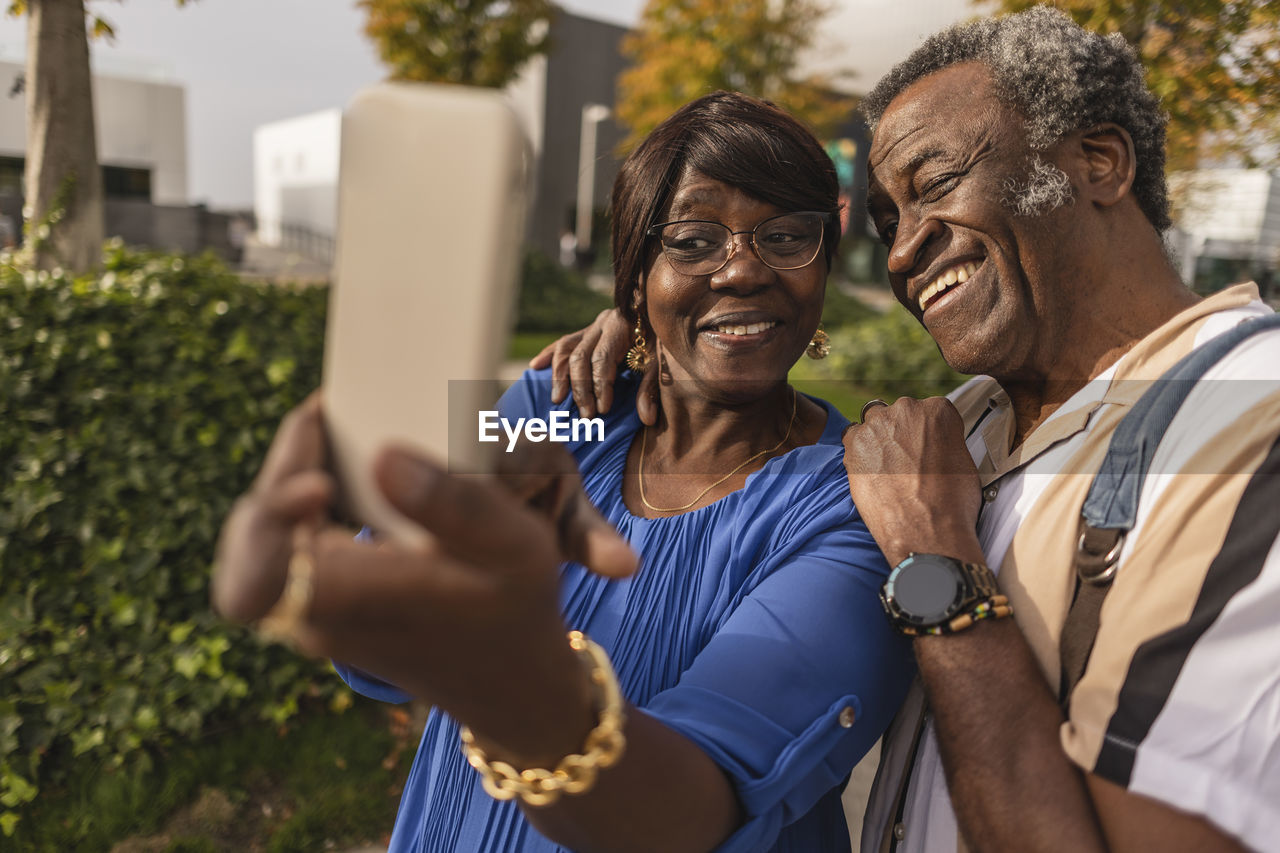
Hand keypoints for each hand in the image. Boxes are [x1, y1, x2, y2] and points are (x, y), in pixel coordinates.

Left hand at [212, 395, 637, 764]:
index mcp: (356, 605)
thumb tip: (382, 458)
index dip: (269, 512)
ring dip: (284, 479)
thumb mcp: (515, 547)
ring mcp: (312, 614)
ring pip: (258, 536)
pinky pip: (280, 543)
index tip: (320, 479)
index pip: (258, 573)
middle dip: (281, 467)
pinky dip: (296, 499)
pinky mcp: (320, 602)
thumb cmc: (516, 609)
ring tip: (331, 429)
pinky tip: (337, 468)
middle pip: (251, 536)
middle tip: (325, 419)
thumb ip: (455, 503)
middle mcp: (318, 616)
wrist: (508, 682)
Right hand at [530, 308, 660, 424]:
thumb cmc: (663, 338)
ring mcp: (592, 325)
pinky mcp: (587, 330)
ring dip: (559, 376)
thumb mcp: (662, 360)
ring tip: (557, 399)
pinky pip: (563, 341)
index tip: (602, 409)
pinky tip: (536, 367)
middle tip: (585, 415)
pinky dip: (549, 354)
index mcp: (621, 327)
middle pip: (580, 356)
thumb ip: (651, 387)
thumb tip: (646, 418)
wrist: (661, 310)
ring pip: (566, 348)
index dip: (599, 385)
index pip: (603, 359)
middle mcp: (602, 323)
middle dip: (580, 388)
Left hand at [841, 397, 982, 566]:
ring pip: (872, 423)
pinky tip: (869, 471)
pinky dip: (857, 451)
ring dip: (877, 440)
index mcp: (939, 410)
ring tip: (886, 469)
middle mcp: (907, 410)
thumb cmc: (950, 504)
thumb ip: (944, 440)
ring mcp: (877, 425)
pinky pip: (850, 438)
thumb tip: (935, 444)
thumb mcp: (963, 461)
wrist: (927, 531)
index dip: (924, 433)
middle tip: (904, 462)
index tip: (923, 448)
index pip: (927, 410)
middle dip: (900, 434)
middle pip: (898, 414)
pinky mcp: (854, 444)